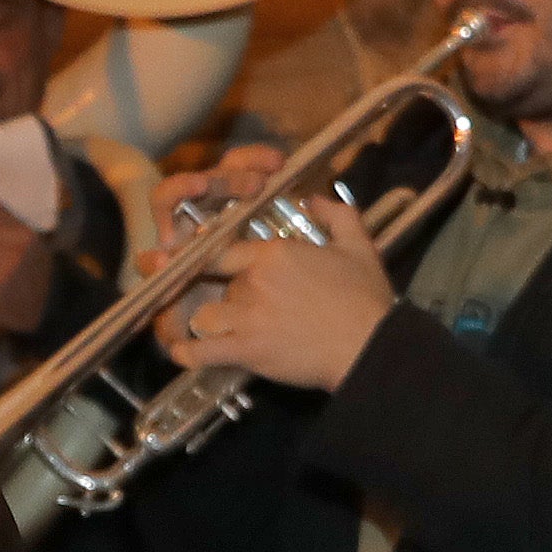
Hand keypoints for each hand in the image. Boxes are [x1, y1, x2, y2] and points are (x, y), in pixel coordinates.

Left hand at [161, 197, 392, 394]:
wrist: (370, 346)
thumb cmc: (365, 297)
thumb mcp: (358, 245)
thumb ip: (336, 214)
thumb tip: (313, 197)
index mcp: (274, 253)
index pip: (224, 249)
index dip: (216, 260)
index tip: (213, 269)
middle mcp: (253, 281)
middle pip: (218, 284)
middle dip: (226, 295)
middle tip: (240, 308)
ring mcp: (247, 317)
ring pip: (205, 316)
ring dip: (211, 323)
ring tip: (221, 330)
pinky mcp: (247, 350)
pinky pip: (203, 352)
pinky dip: (189, 354)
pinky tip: (181, 353)